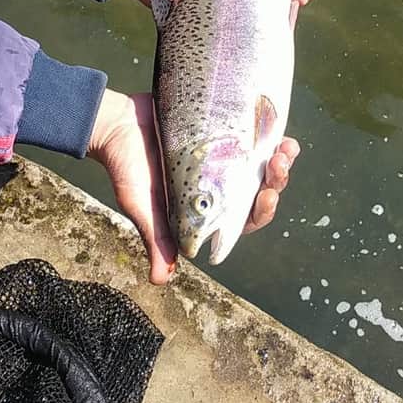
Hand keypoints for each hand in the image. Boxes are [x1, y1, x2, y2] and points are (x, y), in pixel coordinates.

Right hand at [88, 90, 302, 283]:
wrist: (116, 122)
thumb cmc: (127, 168)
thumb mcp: (141, 206)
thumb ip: (157, 238)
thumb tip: (160, 280)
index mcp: (207, 209)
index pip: (244, 218)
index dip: (262, 211)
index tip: (268, 197)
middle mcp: (218, 185)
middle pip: (259, 190)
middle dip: (277, 181)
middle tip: (280, 164)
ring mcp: (222, 156)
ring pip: (261, 163)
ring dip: (280, 159)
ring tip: (287, 147)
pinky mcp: (221, 129)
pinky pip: (251, 134)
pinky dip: (268, 132)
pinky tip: (278, 127)